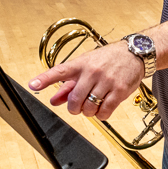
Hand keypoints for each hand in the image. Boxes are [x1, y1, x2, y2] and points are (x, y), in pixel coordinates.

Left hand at [29, 41, 144, 119]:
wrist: (135, 53)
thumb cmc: (108, 59)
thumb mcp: (87, 65)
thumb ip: (69, 84)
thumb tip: (54, 100)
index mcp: (81, 64)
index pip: (60, 71)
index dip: (45, 79)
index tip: (33, 85)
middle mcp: (93, 71)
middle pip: (75, 99)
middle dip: (74, 108)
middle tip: (78, 107)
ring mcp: (107, 81)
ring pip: (89, 107)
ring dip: (88, 112)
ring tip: (93, 105)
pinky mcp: (120, 90)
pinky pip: (105, 111)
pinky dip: (101, 115)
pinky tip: (102, 109)